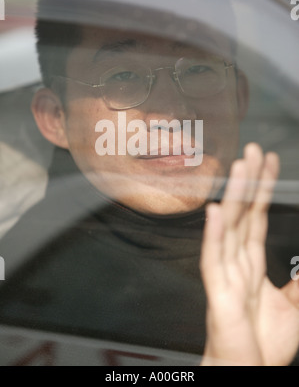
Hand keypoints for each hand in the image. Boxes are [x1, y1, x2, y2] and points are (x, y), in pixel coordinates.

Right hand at [200, 143, 298, 365]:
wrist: (248, 372)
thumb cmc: (264, 344)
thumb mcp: (294, 305)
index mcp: (252, 263)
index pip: (257, 216)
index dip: (262, 189)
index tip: (268, 163)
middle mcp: (237, 262)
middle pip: (243, 213)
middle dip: (249, 181)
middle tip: (254, 151)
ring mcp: (226, 274)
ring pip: (229, 227)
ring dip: (233, 196)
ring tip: (240, 167)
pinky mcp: (219, 292)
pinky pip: (214, 259)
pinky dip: (214, 235)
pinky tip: (216, 212)